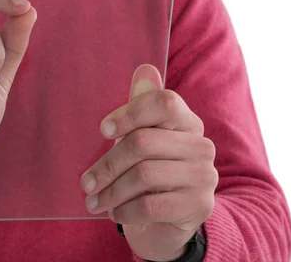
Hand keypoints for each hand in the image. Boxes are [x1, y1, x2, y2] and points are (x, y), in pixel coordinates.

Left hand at [80, 64, 217, 260]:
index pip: (164, 102)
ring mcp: (204, 176)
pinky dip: (125, 211)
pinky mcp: (199, 205)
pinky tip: (115, 213)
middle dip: (106, 165)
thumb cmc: (148, 172)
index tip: (102, 130)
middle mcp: (201, 145)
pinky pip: (150, 204)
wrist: (169, 222)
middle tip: (85, 183)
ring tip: (94, 201)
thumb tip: (144, 68)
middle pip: (143, 142)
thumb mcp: (141, 139)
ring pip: (144, 175)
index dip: (130, 113)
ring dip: (111, 191)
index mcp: (187, 121)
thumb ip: (141, 106)